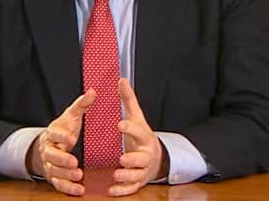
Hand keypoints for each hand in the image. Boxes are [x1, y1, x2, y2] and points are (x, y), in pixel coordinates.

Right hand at [27, 90, 95, 195]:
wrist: (49, 145)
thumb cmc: (64, 129)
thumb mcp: (72, 116)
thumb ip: (82, 105)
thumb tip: (93, 91)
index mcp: (52, 133)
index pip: (54, 134)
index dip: (62, 136)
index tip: (72, 138)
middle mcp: (49, 150)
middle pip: (51, 155)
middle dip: (62, 159)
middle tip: (74, 162)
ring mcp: (50, 164)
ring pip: (55, 171)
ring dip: (66, 175)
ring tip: (78, 175)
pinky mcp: (54, 176)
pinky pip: (59, 184)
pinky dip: (68, 188)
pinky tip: (79, 190)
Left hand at [109, 78, 168, 196]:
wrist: (156, 157)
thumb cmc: (142, 136)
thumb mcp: (137, 117)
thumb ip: (128, 100)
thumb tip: (121, 80)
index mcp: (144, 136)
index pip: (138, 131)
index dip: (130, 128)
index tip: (120, 124)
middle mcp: (145, 154)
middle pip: (141, 158)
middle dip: (132, 159)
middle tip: (122, 158)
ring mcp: (143, 169)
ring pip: (137, 175)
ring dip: (127, 176)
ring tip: (116, 174)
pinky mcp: (138, 181)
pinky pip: (132, 188)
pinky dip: (122, 190)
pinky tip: (112, 190)